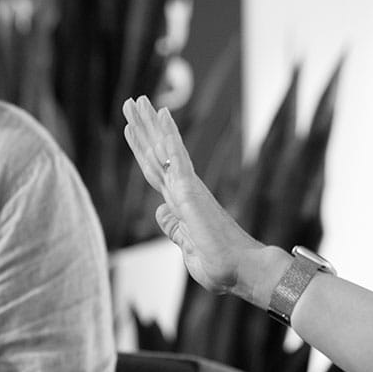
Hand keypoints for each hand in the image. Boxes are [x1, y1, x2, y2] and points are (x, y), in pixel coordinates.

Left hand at [122, 96, 280, 302]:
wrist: (242, 270)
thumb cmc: (221, 265)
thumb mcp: (187, 247)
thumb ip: (174, 229)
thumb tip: (161, 212)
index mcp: (180, 204)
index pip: (154, 170)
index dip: (142, 148)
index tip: (131, 129)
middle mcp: (184, 190)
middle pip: (156, 152)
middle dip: (142, 128)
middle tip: (130, 102)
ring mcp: (188, 188)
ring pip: (164, 149)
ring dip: (149, 124)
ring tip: (137, 101)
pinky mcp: (193, 192)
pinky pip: (178, 159)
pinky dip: (169, 138)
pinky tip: (161, 117)